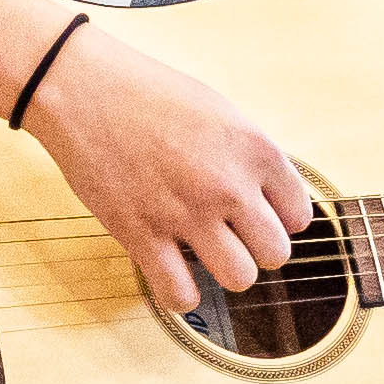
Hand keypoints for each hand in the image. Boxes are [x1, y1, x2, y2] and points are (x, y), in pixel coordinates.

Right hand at [21, 25, 318, 318]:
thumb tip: (270, 201)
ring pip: (239, 279)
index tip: (257, 213)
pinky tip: (175, 274)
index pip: (299, 215)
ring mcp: (185, 213)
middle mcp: (228, 184)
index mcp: (255, 148)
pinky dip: (182, 294)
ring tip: (206, 253)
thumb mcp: (220, 111)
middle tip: (232, 234)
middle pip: (275, 254)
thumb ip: (249, 156)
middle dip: (257, 249)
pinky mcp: (141, 234)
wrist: (84, 88)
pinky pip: (181, 294)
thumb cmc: (150, 94)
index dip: (280, 219)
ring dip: (226, 272)